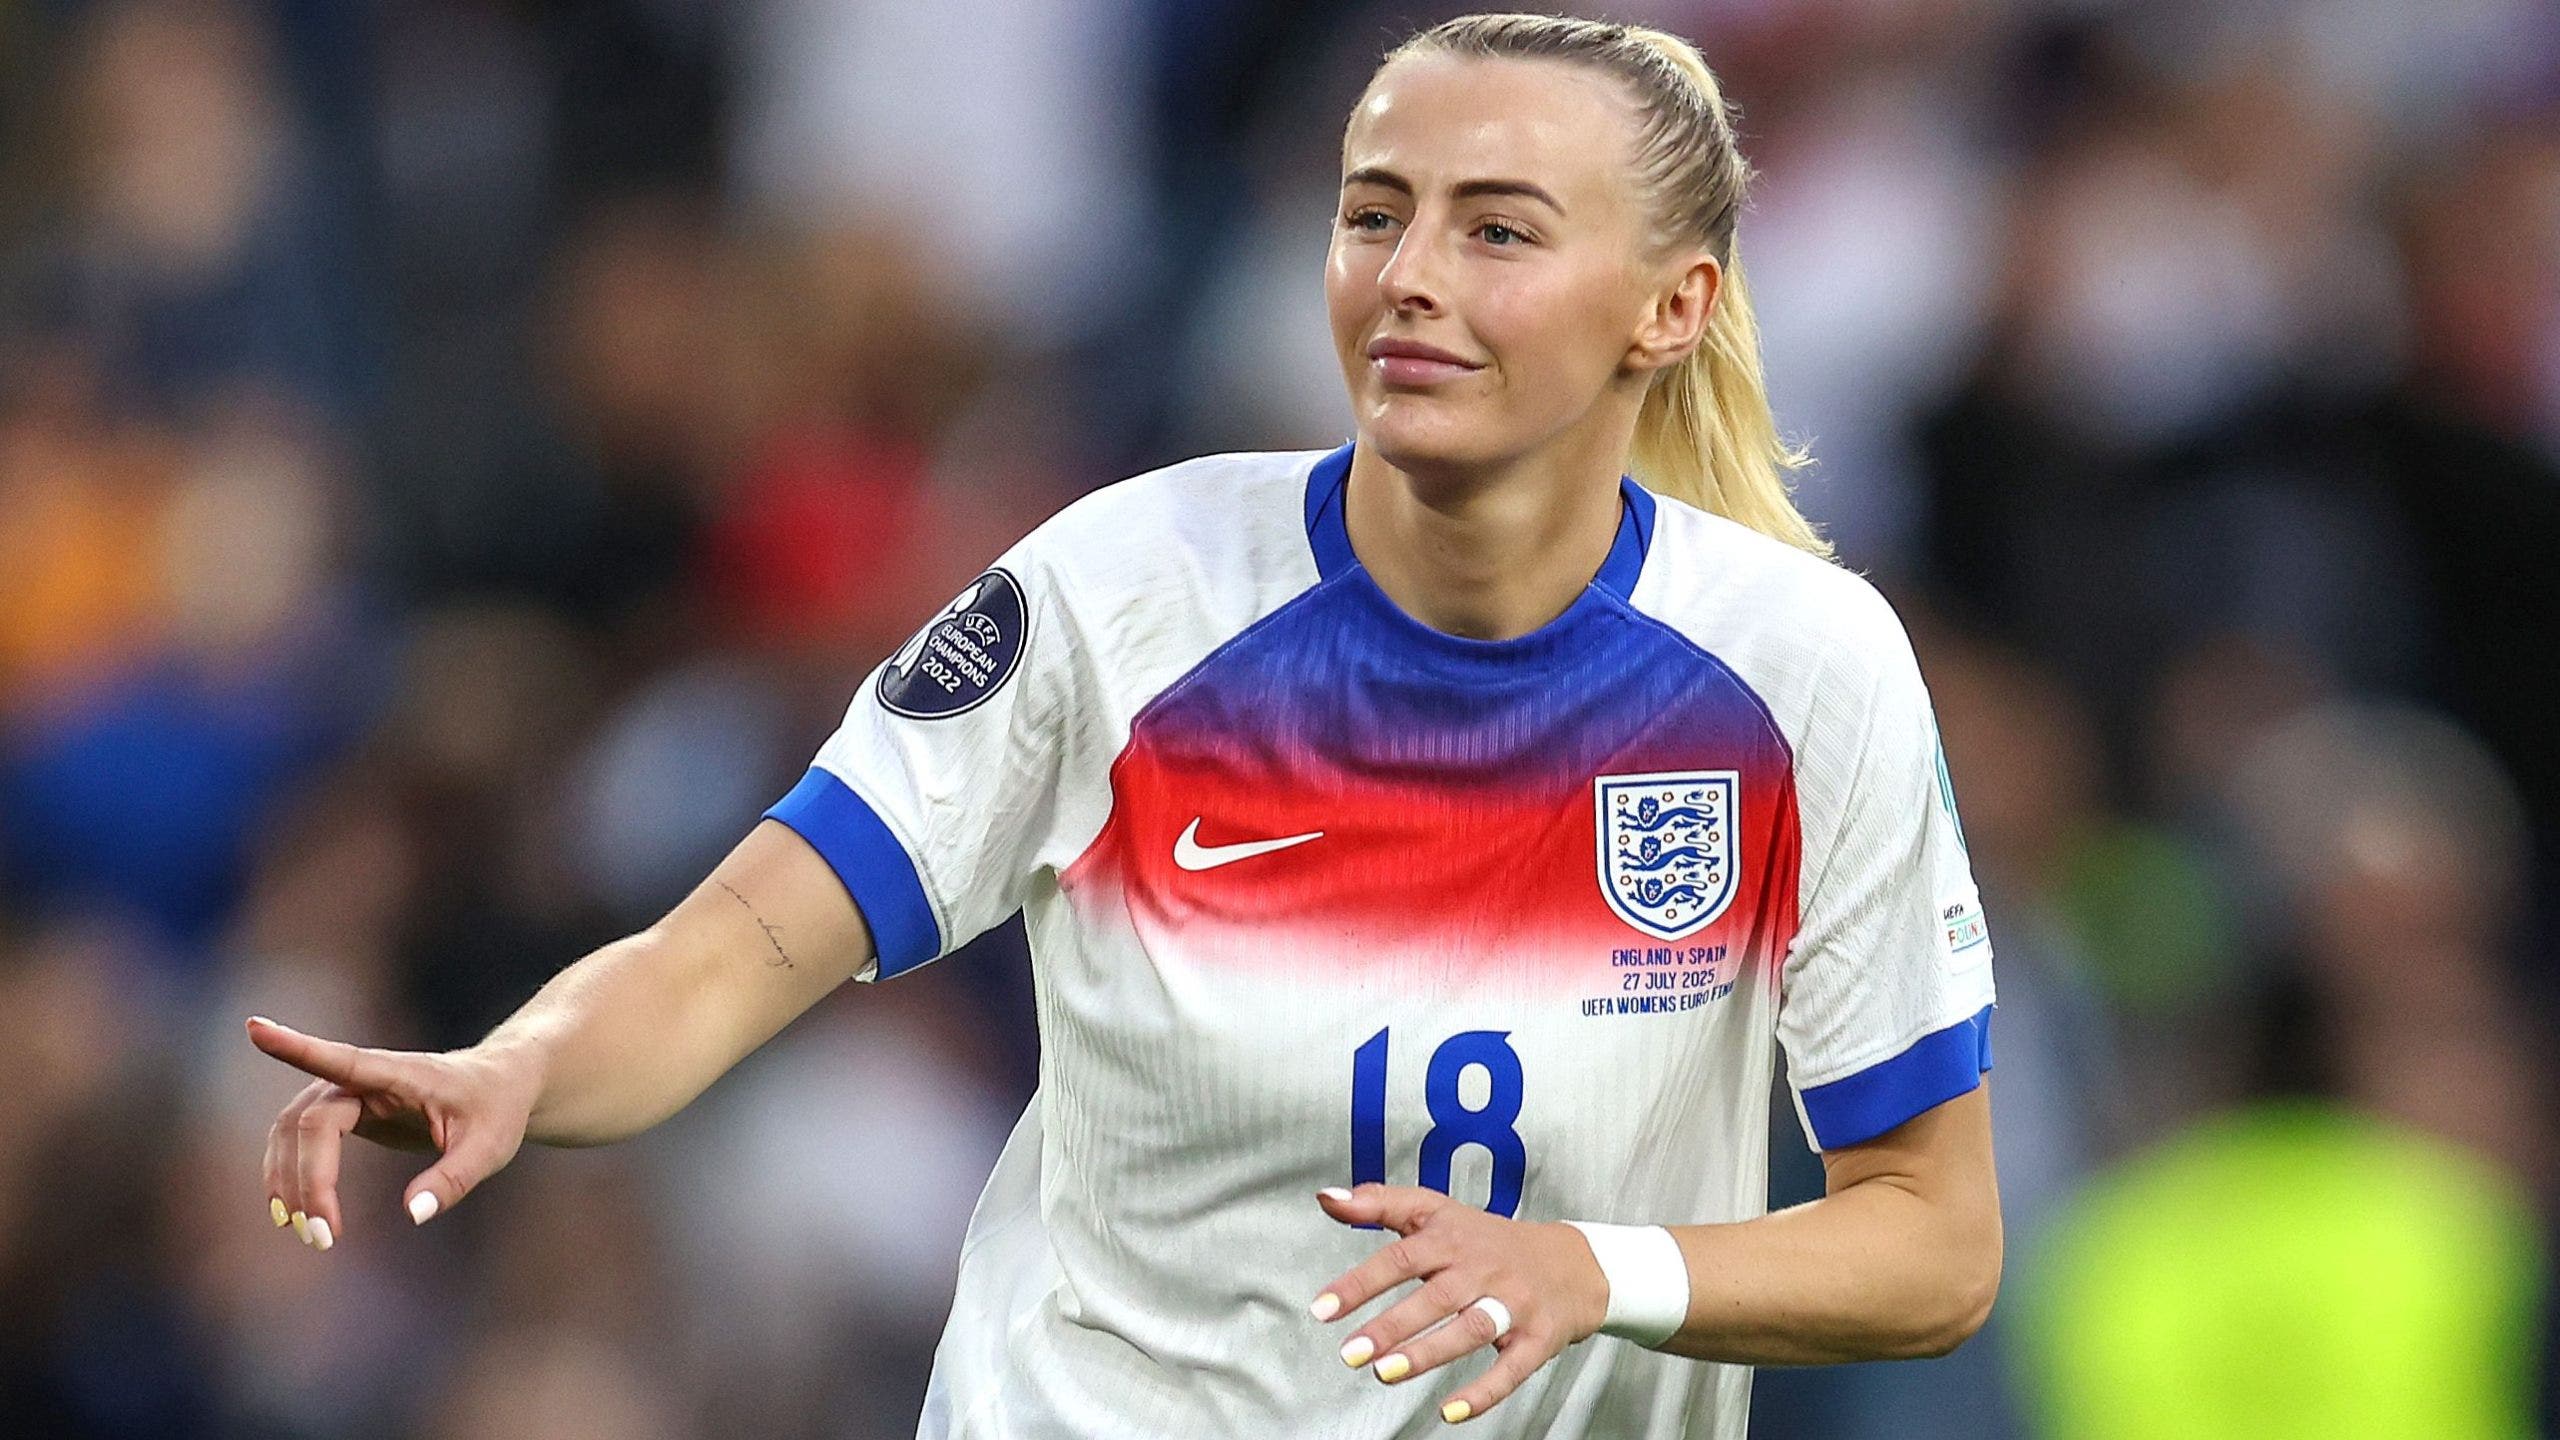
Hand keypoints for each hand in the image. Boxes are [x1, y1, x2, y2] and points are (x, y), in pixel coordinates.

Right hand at [248, 1016, 541, 1251]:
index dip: (295, 1046)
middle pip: (310, 1122)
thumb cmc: (497, 1109)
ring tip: (305, 1234)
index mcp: (400, 1074)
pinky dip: (289, 1174)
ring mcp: (349, 1094)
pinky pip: (299, 1140)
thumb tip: (411, 1215)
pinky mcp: (344, 1113)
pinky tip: (292, 1213)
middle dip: (306, 1179)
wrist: (500, 1087)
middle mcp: (365, 1079)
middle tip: (320, 1236)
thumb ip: (453, 1180)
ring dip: (289, 1181)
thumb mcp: (490, 1148)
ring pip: (293, 1131)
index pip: (340, 1060)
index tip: (255, 1028)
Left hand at [1310, 1185, 1609, 1424]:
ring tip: (1385, 1373)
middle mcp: (1482, 1269)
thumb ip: (1379, 1203)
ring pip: (1469, 1330)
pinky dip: (1483, 1393)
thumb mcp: (1437, 1211)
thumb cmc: (1489, 1239)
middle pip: (1435, 1297)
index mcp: (1452, 1239)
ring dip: (1428, 1353)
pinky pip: (1511, 1370)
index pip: (1401, 1258)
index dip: (1360, 1283)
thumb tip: (1326, 1198)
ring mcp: (1512, 1305)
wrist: (1573, 1263)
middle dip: (1392, 1326)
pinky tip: (1450, 1412)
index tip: (1322, 1309)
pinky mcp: (1537, 1339)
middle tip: (1350, 1352)